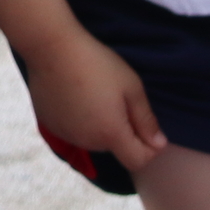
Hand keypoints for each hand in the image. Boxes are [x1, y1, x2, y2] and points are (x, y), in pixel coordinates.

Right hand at [22, 25, 162, 171]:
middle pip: (116, 149)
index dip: (149, 151)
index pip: (138, 162)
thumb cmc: (97, 64)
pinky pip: (74, 131)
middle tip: (119, 102)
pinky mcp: (50, 125)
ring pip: (94, 141)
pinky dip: (81, 122)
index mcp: (111, 134)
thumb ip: (147, 121)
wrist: (51, 48)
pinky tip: (78, 99)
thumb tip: (159, 145)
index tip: (149, 131)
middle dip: (124, 134)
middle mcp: (87, 142)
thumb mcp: (132, 88)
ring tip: (97, 98)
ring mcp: (66, 134)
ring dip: (102, 128)